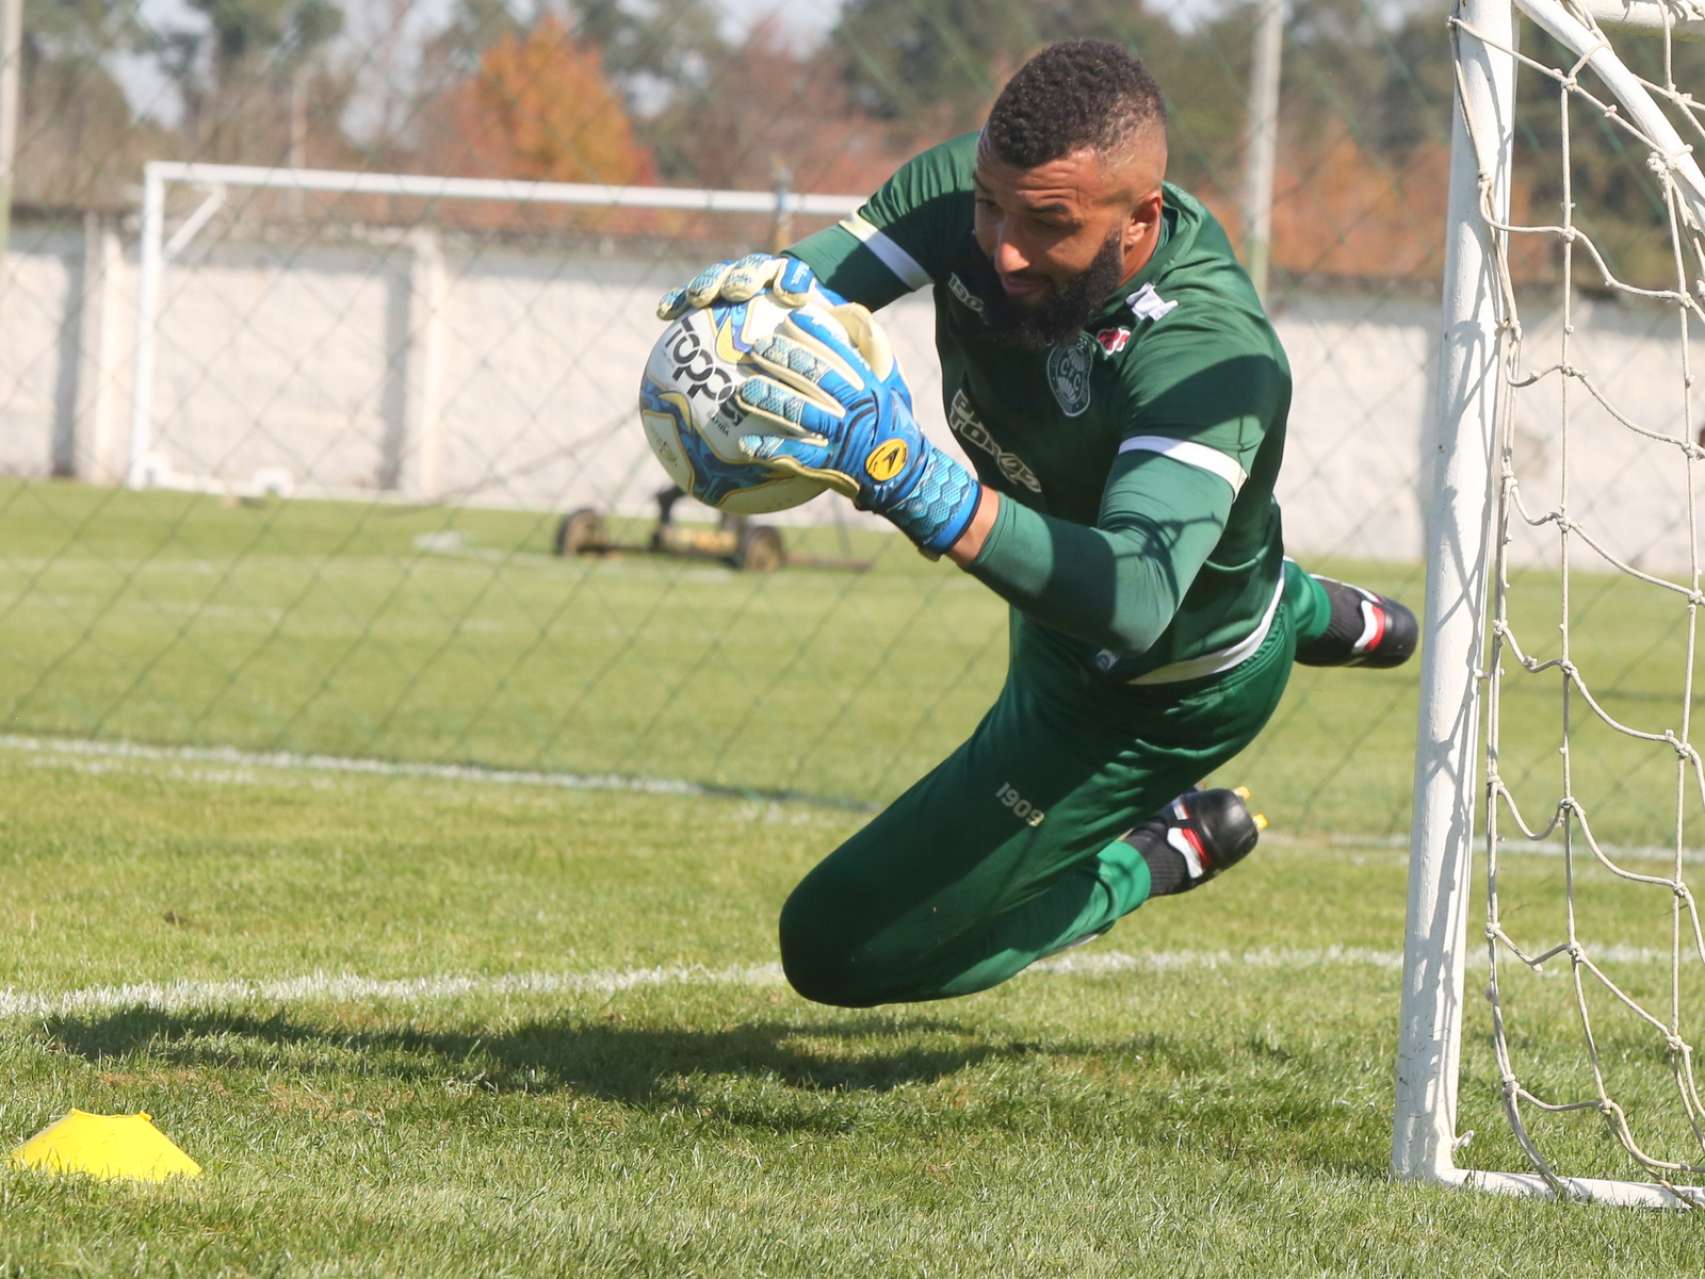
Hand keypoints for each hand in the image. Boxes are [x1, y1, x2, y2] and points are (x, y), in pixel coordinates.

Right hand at [656, 254, 834, 320]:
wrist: (784, 310)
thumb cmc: (808, 328)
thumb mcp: (832, 331)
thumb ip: (843, 335)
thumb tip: (867, 355)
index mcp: (793, 282)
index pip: (795, 274)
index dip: (792, 279)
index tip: (791, 293)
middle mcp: (762, 276)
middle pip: (753, 270)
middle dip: (746, 277)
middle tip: (741, 291)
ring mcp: (733, 281)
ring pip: (720, 276)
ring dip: (710, 283)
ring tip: (698, 298)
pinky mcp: (711, 293)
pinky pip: (691, 296)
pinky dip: (678, 299)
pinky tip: (664, 312)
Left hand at [733, 305, 979, 555]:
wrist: (906, 477)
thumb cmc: (894, 426)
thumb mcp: (893, 387)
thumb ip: (875, 357)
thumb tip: (857, 318)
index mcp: (870, 386)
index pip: (841, 353)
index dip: (815, 334)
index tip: (793, 319)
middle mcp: (856, 408)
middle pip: (816, 378)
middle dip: (785, 360)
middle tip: (759, 348)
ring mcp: (842, 437)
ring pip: (801, 413)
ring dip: (770, 400)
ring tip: (745, 390)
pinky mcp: (830, 464)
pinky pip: (795, 455)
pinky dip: (770, 450)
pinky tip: (746, 444)